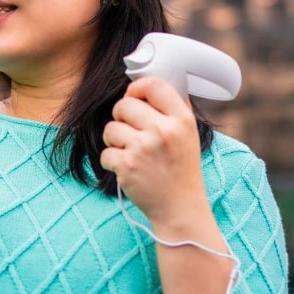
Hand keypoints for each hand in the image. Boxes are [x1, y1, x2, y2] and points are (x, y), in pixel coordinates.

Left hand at [100, 76, 206, 229]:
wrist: (180, 208)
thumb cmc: (182, 170)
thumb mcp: (189, 135)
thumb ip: (173, 109)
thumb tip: (151, 85)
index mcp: (181, 120)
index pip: (153, 84)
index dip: (137, 87)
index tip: (133, 96)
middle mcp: (163, 131)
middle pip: (124, 104)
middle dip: (121, 116)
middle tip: (130, 131)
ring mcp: (144, 148)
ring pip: (110, 128)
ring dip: (114, 140)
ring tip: (129, 151)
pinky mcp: (126, 166)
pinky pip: (105, 152)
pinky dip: (111, 161)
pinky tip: (126, 168)